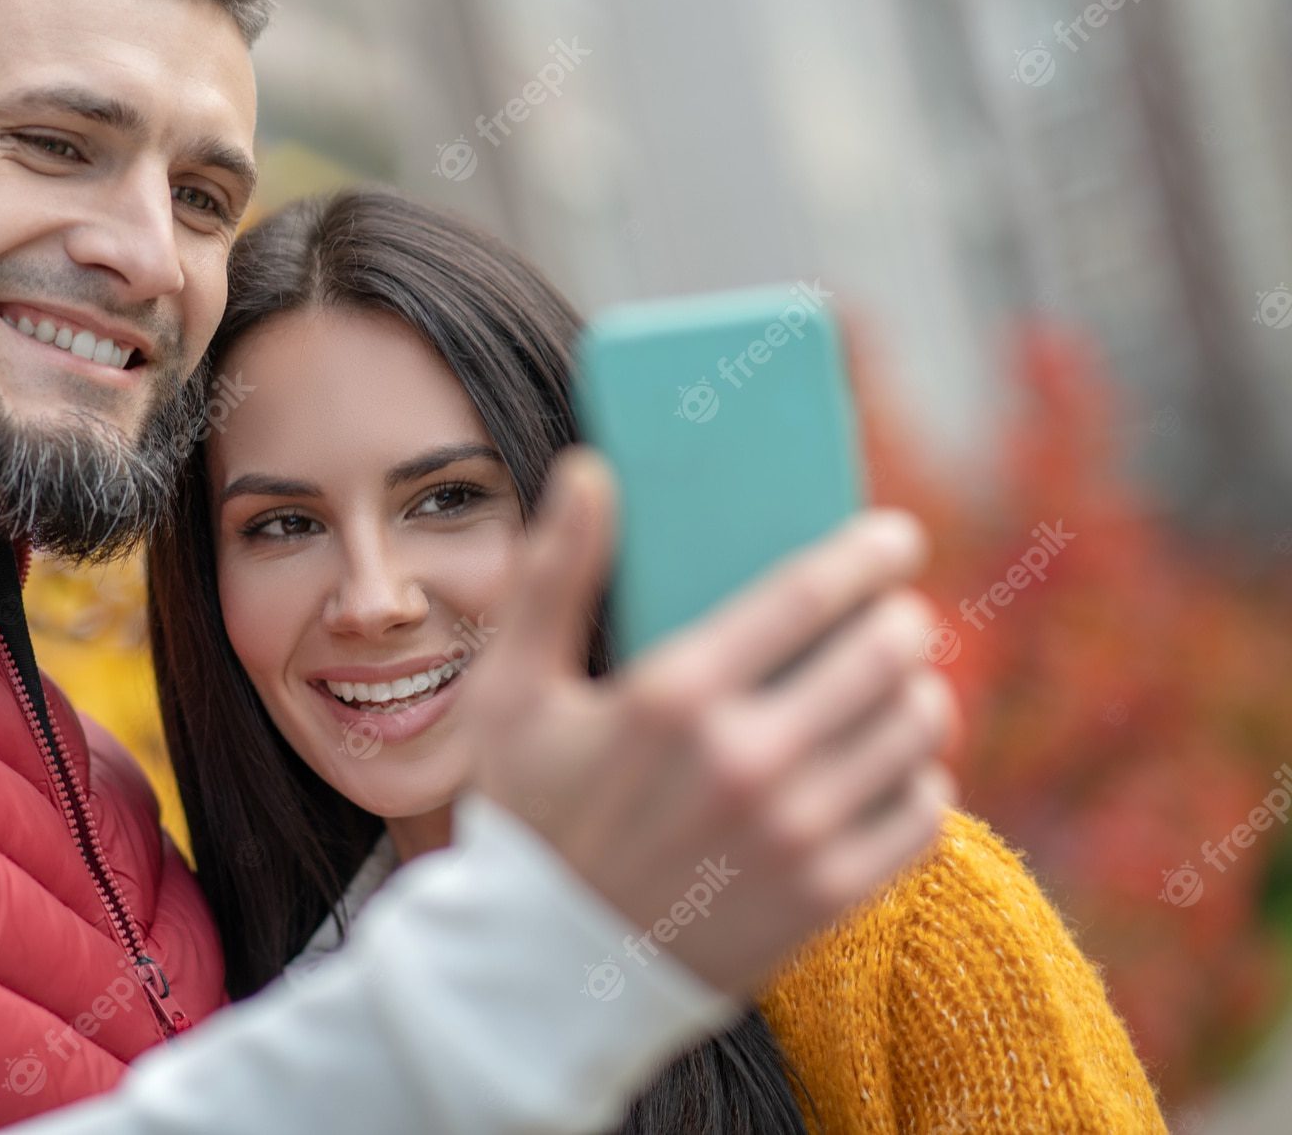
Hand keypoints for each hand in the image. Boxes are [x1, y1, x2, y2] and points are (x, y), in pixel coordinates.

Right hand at [467, 447, 954, 998]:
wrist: (547, 971)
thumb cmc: (531, 816)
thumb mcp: (514, 690)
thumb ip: (555, 573)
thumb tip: (591, 469)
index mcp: (673, 696)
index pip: (812, 593)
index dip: (871, 553)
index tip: (896, 538)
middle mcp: (746, 761)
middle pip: (885, 653)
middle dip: (902, 620)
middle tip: (893, 619)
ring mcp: (794, 835)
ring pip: (915, 728)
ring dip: (917, 694)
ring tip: (894, 689)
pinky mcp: (825, 898)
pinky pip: (924, 815)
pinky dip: (920, 780)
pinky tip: (889, 769)